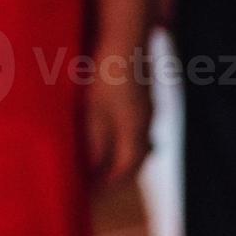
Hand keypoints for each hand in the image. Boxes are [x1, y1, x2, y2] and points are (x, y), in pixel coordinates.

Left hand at [85, 56, 151, 185]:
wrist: (125, 40)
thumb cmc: (106, 75)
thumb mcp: (94, 110)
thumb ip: (95, 143)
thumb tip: (93, 170)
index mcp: (133, 132)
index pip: (123, 171)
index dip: (106, 186)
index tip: (88, 196)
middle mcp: (144, 125)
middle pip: (133, 161)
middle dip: (115, 177)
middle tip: (94, 187)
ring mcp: (146, 111)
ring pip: (136, 146)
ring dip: (120, 160)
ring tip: (101, 167)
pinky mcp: (142, 100)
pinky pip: (135, 131)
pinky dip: (122, 143)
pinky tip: (110, 138)